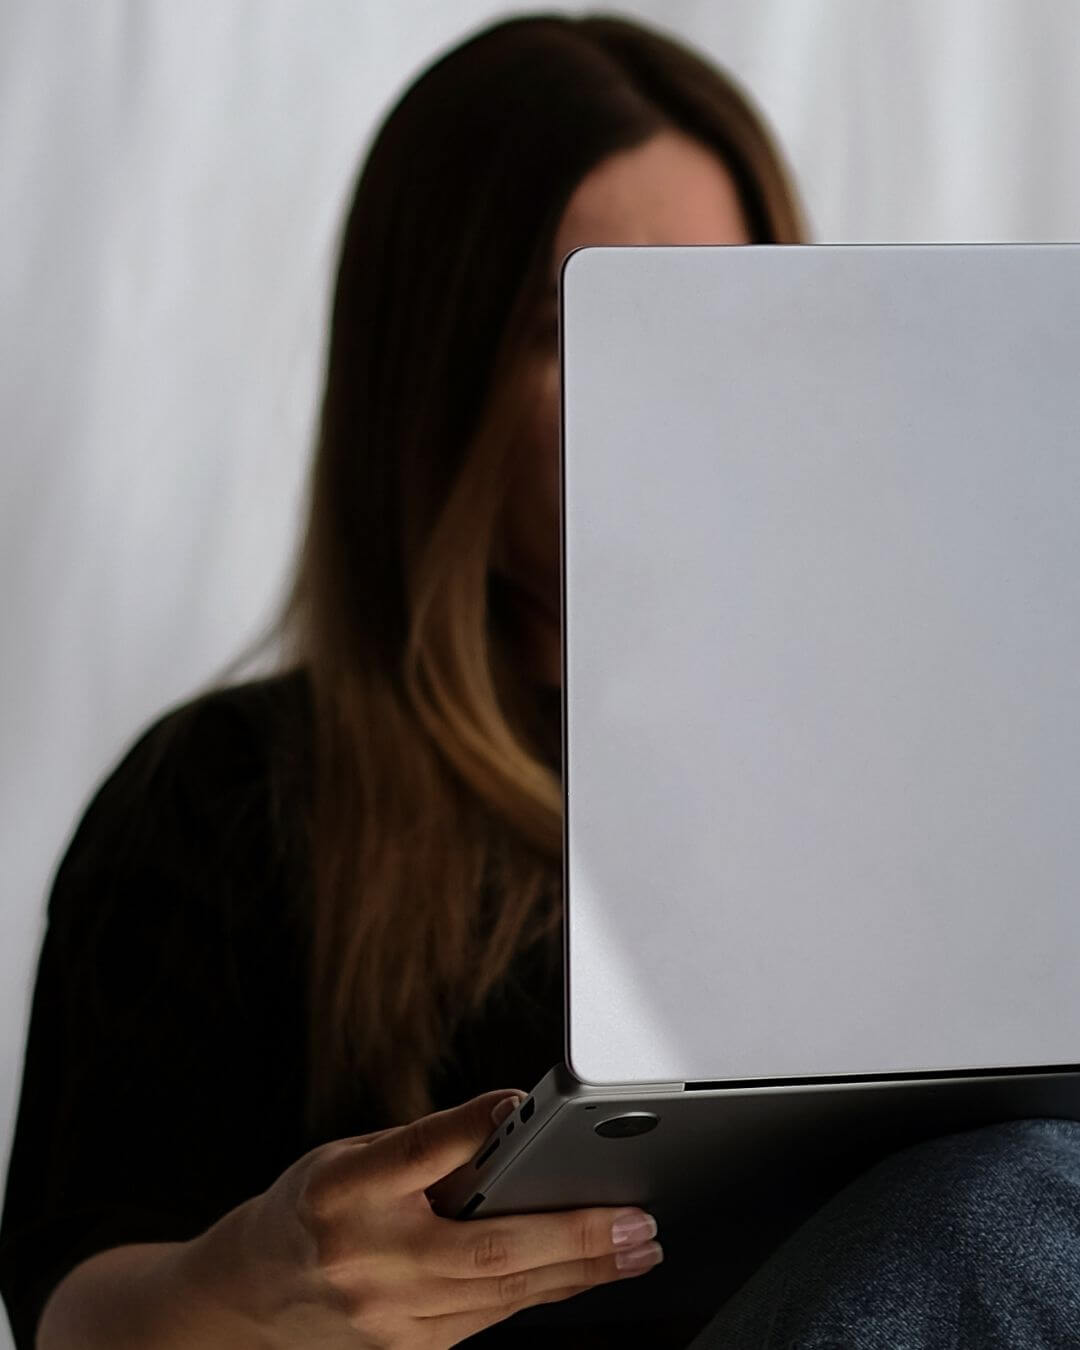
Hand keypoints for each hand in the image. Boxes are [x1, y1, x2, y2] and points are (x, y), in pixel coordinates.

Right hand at [189, 1088, 662, 1348]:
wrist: (246, 1299)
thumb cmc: (309, 1210)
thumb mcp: (348, 1156)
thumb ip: (423, 1148)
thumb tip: (508, 1123)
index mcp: (344, 1192)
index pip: (417, 1154)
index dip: (472, 1129)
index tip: (523, 1105)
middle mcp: (366, 1260)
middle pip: (485, 1251)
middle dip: (573, 1238)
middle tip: (635, 1223)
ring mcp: (387, 1319)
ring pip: (499, 1295)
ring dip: (576, 1272)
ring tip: (634, 1248)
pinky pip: (487, 1319)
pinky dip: (540, 1292)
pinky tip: (582, 1273)